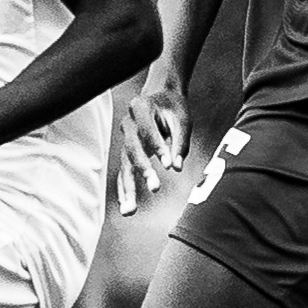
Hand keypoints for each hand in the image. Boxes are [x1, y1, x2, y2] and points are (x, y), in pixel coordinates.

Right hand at [116, 67, 190, 214]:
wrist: (161, 96)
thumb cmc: (174, 107)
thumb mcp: (183, 119)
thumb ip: (179, 142)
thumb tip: (175, 168)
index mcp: (141, 107)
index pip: (147, 131)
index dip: (157, 147)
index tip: (169, 165)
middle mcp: (128, 123)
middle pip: (132, 150)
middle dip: (143, 170)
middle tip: (155, 188)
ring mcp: (125, 139)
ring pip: (125, 165)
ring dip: (128, 189)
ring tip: (129, 211)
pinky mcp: (128, 152)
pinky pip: (125, 172)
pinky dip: (126, 189)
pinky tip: (127, 207)